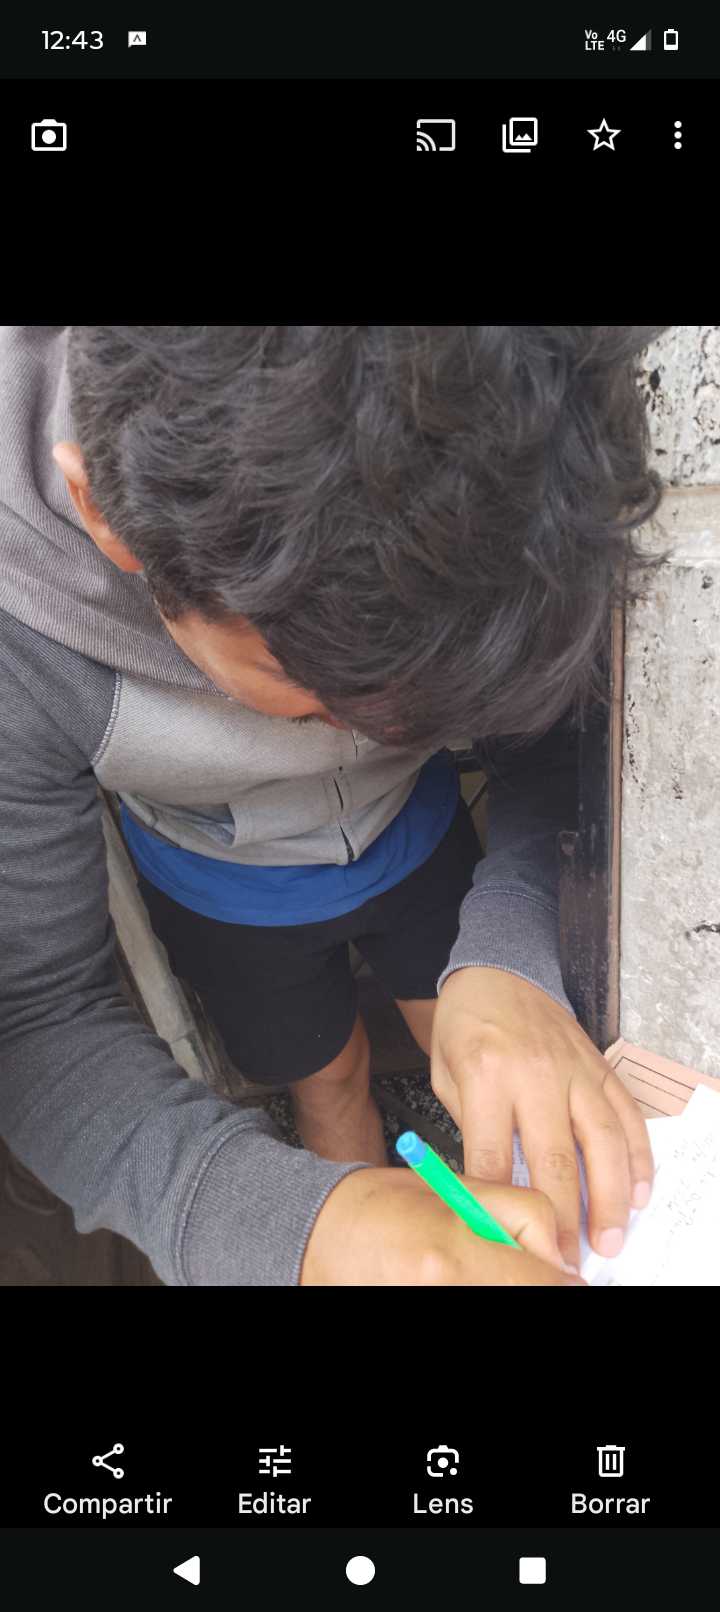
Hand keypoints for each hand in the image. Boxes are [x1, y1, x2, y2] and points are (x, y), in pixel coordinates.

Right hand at [300, 1166, 585, 1284]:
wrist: (316, 1234)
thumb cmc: (375, 1208)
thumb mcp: (456, 1191)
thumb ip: (518, 1214)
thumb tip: (559, 1252)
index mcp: (453, 1253)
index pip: (544, 1282)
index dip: (561, 1278)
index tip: (562, 1275)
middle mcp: (443, 1290)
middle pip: (526, 1294)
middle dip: (530, 1282)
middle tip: (515, 1268)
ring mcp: (427, 1304)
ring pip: (502, 1299)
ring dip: (503, 1286)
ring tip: (478, 1269)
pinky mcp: (419, 1314)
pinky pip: (473, 1303)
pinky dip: (476, 1291)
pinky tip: (457, 1278)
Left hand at [431, 966, 653, 1271]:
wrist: (496, 972)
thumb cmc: (466, 1028)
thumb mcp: (445, 1076)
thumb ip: (469, 1129)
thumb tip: (489, 1189)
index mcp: (485, 1075)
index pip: (491, 1154)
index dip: (499, 1204)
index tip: (505, 1239)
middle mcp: (535, 1073)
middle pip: (553, 1157)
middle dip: (561, 1217)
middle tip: (567, 1256)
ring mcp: (573, 1070)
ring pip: (602, 1141)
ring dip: (609, 1196)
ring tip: (610, 1237)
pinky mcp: (599, 1067)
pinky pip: (626, 1116)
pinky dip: (636, 1157)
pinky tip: (637, 1191)